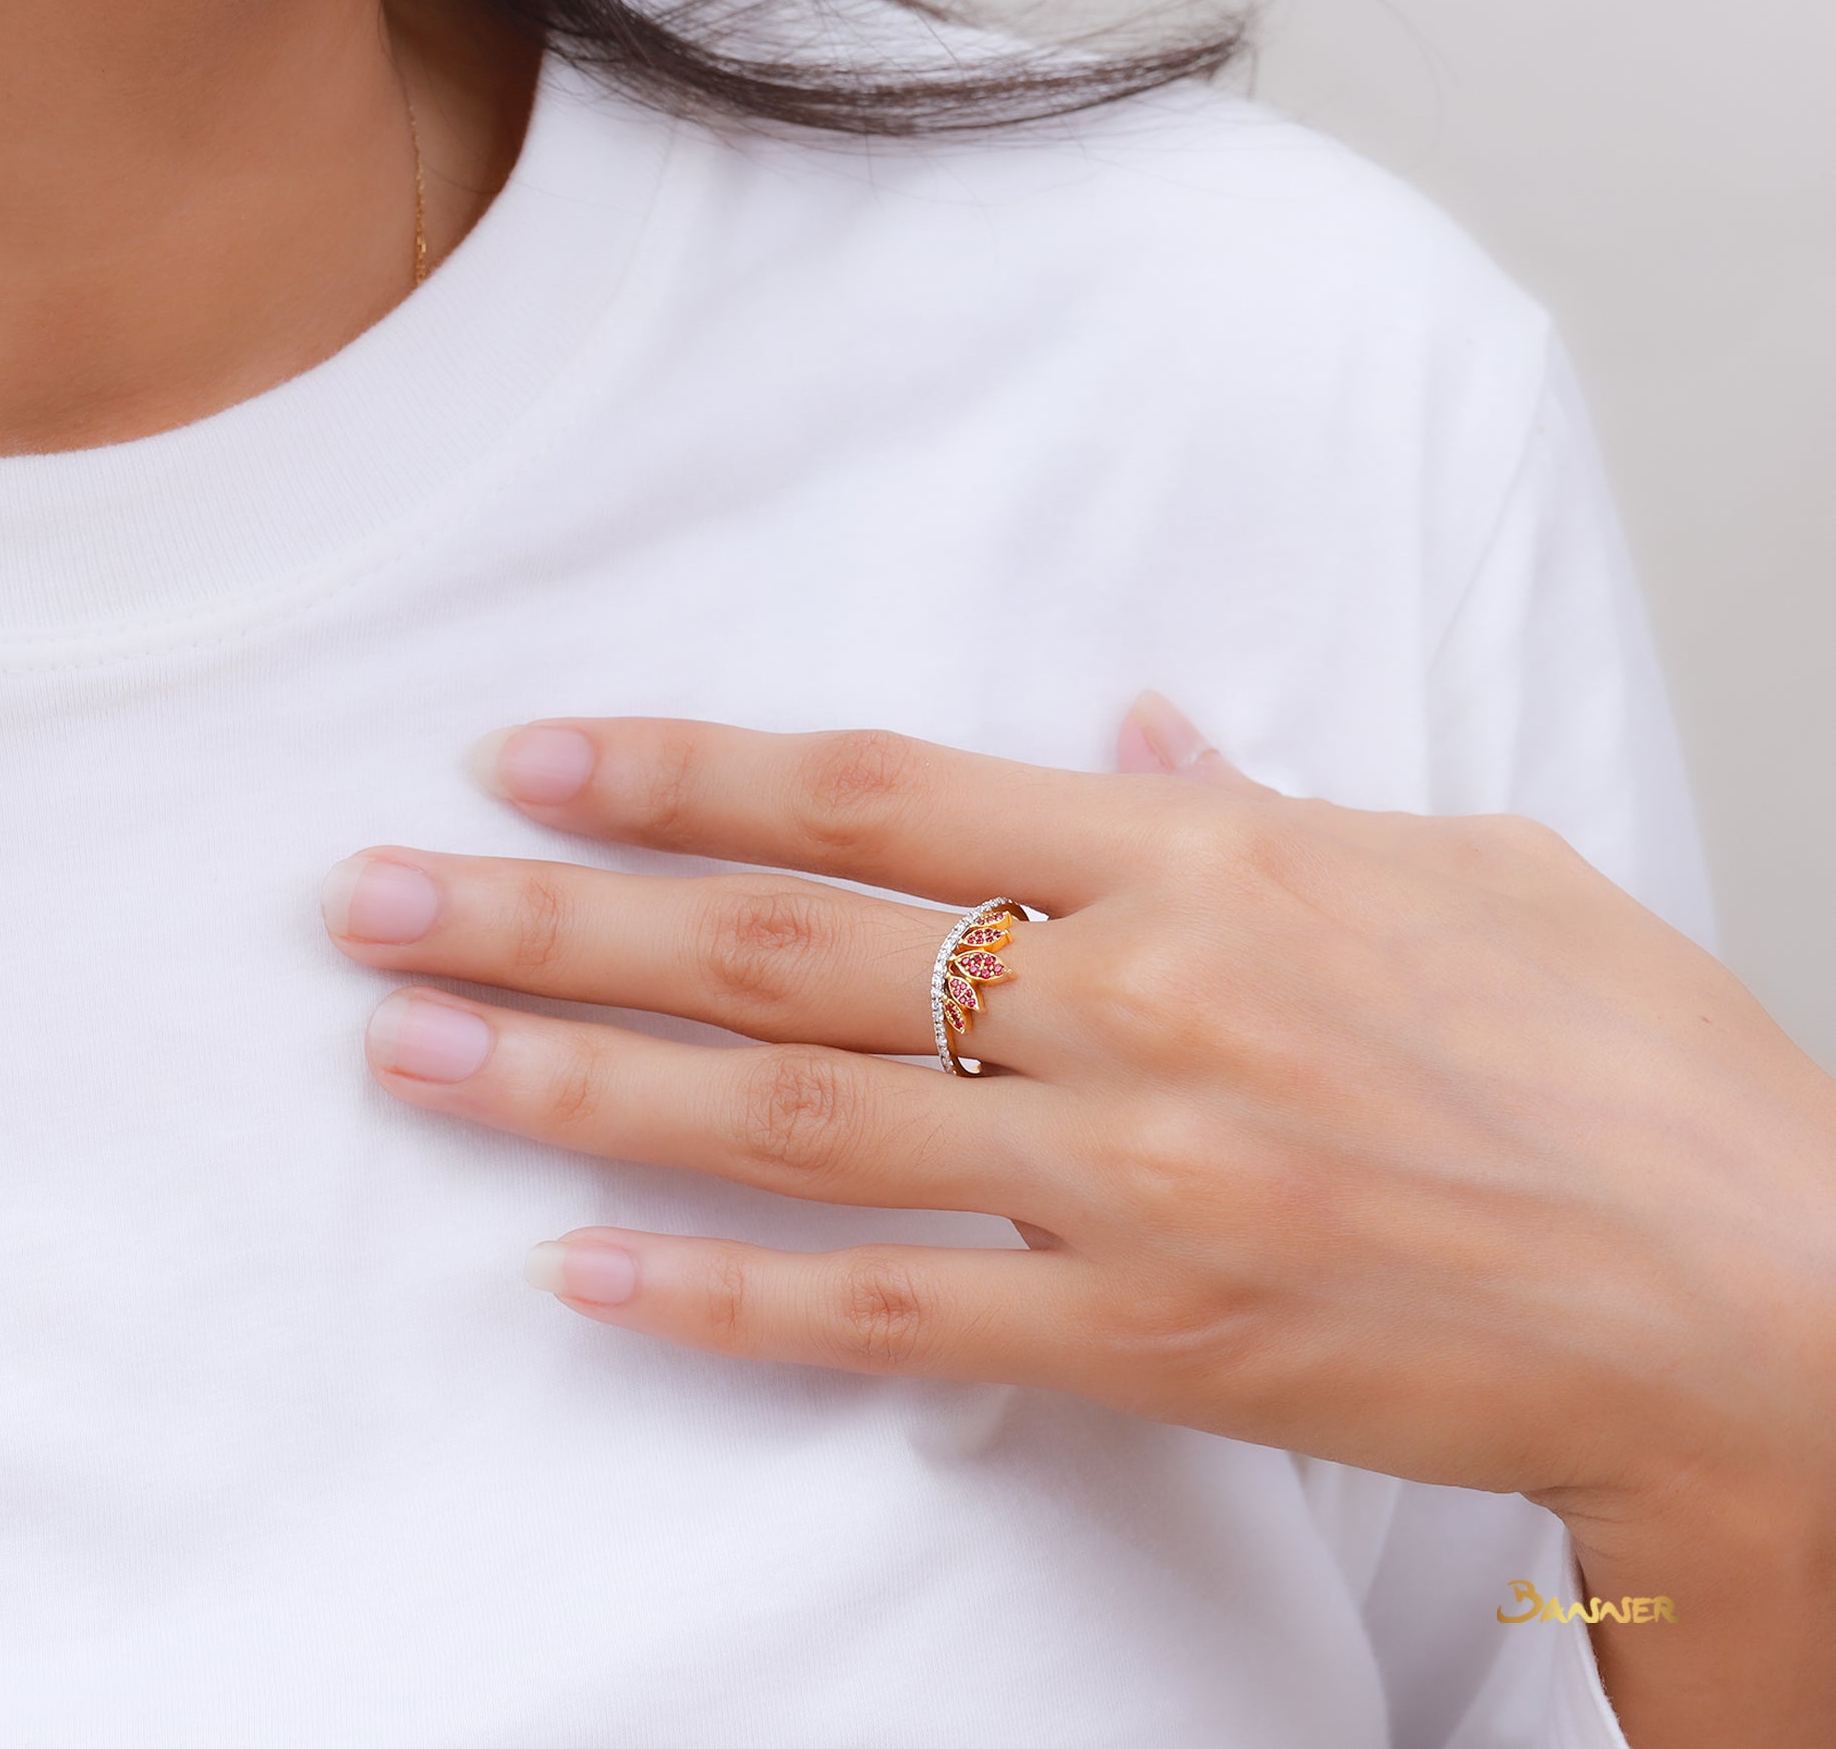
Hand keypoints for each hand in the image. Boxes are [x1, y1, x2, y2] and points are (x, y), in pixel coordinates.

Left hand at [319, 703, 1835, 1529]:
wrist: (1744, 1291)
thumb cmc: (1617, 1057)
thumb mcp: (1453, 864)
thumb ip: (1258, 799)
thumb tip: (1125, 736)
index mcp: (1206, 862)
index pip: (876, 792)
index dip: (687, 769)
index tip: (537, 756)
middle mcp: (1138, 1002)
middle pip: (782, 945)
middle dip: (558, 915)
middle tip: (377, 898)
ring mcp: (1131, 1178)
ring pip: (794, 1122)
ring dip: (581, 1083)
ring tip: (412, 1054)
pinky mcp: (1147, 1340)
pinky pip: (891, 1320)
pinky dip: (725, 1300)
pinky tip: (582, 1271)